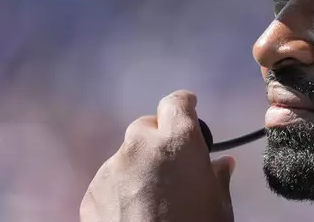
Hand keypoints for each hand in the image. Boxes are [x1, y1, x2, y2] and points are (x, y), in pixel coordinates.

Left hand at [80, 90, 235, 221]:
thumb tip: (221, 164)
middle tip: (171, 166)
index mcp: (177, 140)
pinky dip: (120, 190)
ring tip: (150, 199)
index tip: (190, 112)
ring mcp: (110, 168)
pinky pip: (110, 180)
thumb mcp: (219, 207)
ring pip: (126, 155)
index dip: (185, 106)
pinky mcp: (91, 192)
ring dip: (138, 167)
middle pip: (147, 127)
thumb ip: (218, 177)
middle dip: (159, 140)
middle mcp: (140, 145)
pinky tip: (131, 214)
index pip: (177, 102)